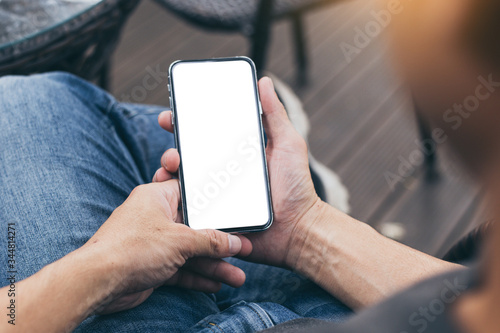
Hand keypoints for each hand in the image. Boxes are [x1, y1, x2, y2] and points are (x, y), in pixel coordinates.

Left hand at [83, 180, 251, 313]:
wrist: (98, 282)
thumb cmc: (132, 248)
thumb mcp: (181, 240)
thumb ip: (210, 241)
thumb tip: (233, 242)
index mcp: (157, 197)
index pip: (191, 193)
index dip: (214, 201)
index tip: (234, 210)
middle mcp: (155, 217)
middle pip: (195, 227)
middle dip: (219, 242)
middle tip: (242, 249)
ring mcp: (153, 242)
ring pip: (190, 252)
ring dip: (212, 264)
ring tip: (237, 276)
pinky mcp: (151, 264)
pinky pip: (180, 268)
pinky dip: (197, 276)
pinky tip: (216, 284)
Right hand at [156, 77, 319, 268]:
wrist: (298, 229)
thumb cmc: (296, 187)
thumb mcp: (288, 144)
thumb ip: (276, 114)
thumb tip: (264, 81)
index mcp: (236, 154)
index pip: (206, 135)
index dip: (186, 123)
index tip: (173, 113)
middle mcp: (222, 173)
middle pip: (188, 157)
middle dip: (172, 146)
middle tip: (170, 141)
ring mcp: (215, 196)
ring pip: (182, 181)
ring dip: (169, 170)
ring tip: (171, 165)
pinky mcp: (213, 217)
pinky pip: (188, 207)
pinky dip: (175, 200)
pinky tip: (170, 192)